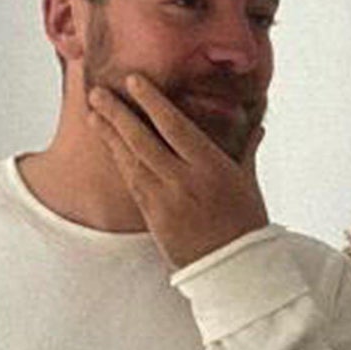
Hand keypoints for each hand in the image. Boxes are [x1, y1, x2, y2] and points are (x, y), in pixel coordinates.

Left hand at [88, 75, 269, 268]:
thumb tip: (258, 126)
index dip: (151, 100)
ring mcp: (165, 200)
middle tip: (98, 92)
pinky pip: (132, 183)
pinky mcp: (154, 218)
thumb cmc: (246, 225)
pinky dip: (119, 162)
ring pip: (130, 161)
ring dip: (109, 135)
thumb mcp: (248, 183)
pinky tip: (109, 147)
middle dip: (117, 113)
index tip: (133, 80)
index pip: (174, 125)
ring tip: (93, 114)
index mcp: (211, 167)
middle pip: (142, 140)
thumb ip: (246, 150)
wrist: (235, 269)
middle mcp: (184, 181)